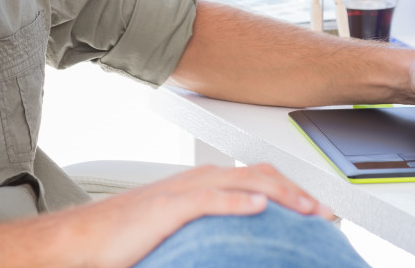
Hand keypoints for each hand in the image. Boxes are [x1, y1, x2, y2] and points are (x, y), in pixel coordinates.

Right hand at [55, 163, 333, 267]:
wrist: (86, 238)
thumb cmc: (129, 236)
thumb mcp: (181, 230)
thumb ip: (213, 228)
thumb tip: (246, 240)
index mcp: (204, 183)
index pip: (260, 178)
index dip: (295, 190)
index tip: (321, 211)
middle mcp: (200, 179)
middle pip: (262, 175)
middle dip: (299, 191)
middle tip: (327, 213)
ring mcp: (186, 190)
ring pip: (245, 181)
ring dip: (282, 194)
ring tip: (309, 210)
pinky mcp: (170, 207)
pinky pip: (211, 199)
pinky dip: (238, 201)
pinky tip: (260, 208)